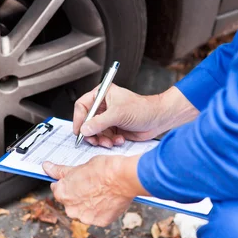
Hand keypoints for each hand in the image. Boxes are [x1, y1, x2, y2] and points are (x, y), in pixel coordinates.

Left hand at [42, 155, 147, 226]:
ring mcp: (85, 217)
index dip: (68, 183)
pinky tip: (107, 200)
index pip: (57, 189)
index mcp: (62, 193)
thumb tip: (46, 167)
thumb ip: (60, 171)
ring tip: (101, 192)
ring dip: (89, 205)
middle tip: (92, 185)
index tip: (77, 181)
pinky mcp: (99, 222)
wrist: (123, 177)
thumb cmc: (102, 169)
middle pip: (70, 202)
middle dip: (78, 196)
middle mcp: (70, 209)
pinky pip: (97, 217)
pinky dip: (101, 210)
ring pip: (83, 211)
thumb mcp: (78, 167)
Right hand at [74, 85, 198, 147]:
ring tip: (109, 142)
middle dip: (91, 133)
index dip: (79, 119)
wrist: (158, 119)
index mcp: (102, 95)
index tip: (79, 131)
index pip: (82, 106)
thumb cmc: (143, 109)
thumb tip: (84, 129)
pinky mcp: (114, 129)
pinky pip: (104, 138)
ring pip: (95, 132)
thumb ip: (99, 122)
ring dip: (101, 139)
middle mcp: (103, 106)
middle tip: (94, 141)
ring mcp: (108, 118)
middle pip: (86, 122)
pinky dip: (109, 141)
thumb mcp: (118, 114)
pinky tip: (119, 140)